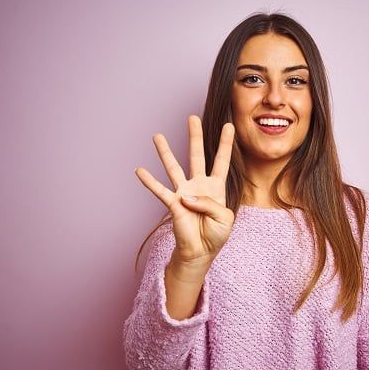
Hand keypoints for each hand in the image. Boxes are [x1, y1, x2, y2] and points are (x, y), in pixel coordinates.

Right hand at [135, 115, 235, 266]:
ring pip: (174, 168)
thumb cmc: (216, 235)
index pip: (221, 161)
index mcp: (216, 187)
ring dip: (165, 152)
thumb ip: (209, 205)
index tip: (229, 125)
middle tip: (192, 117)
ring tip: (157, 136)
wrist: (201, 252)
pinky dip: (149, 182)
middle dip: (195, 136)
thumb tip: (186, 196)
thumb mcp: (225, 219)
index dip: (225, 144)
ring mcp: (184, 192)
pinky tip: (140, 170)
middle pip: (196, 155)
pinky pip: (160, 191)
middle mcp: (199, 185)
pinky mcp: (173, 204)